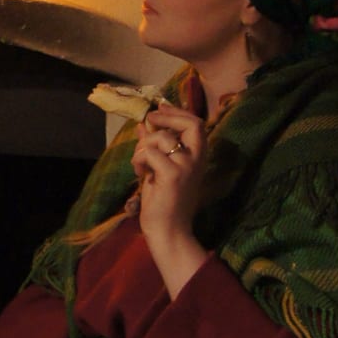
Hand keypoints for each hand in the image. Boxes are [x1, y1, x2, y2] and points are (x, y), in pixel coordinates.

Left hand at [130, 104, 208, 296]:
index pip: (196, 123)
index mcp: (198, 157)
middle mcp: (197, 159)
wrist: (168, 231)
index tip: (160, 107)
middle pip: (189, 123)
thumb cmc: (163, 203)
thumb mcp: (159, 169)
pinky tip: (140, 174)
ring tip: (140, 164)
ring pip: (159, 138)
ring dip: (142, 147)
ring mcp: (186, 166)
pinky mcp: (172, 174)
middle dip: (165, 117)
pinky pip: (149, 153)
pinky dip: (138, 160)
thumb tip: (143, 125)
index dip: (177, 111)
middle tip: (148, 120)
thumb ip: (154, 146)